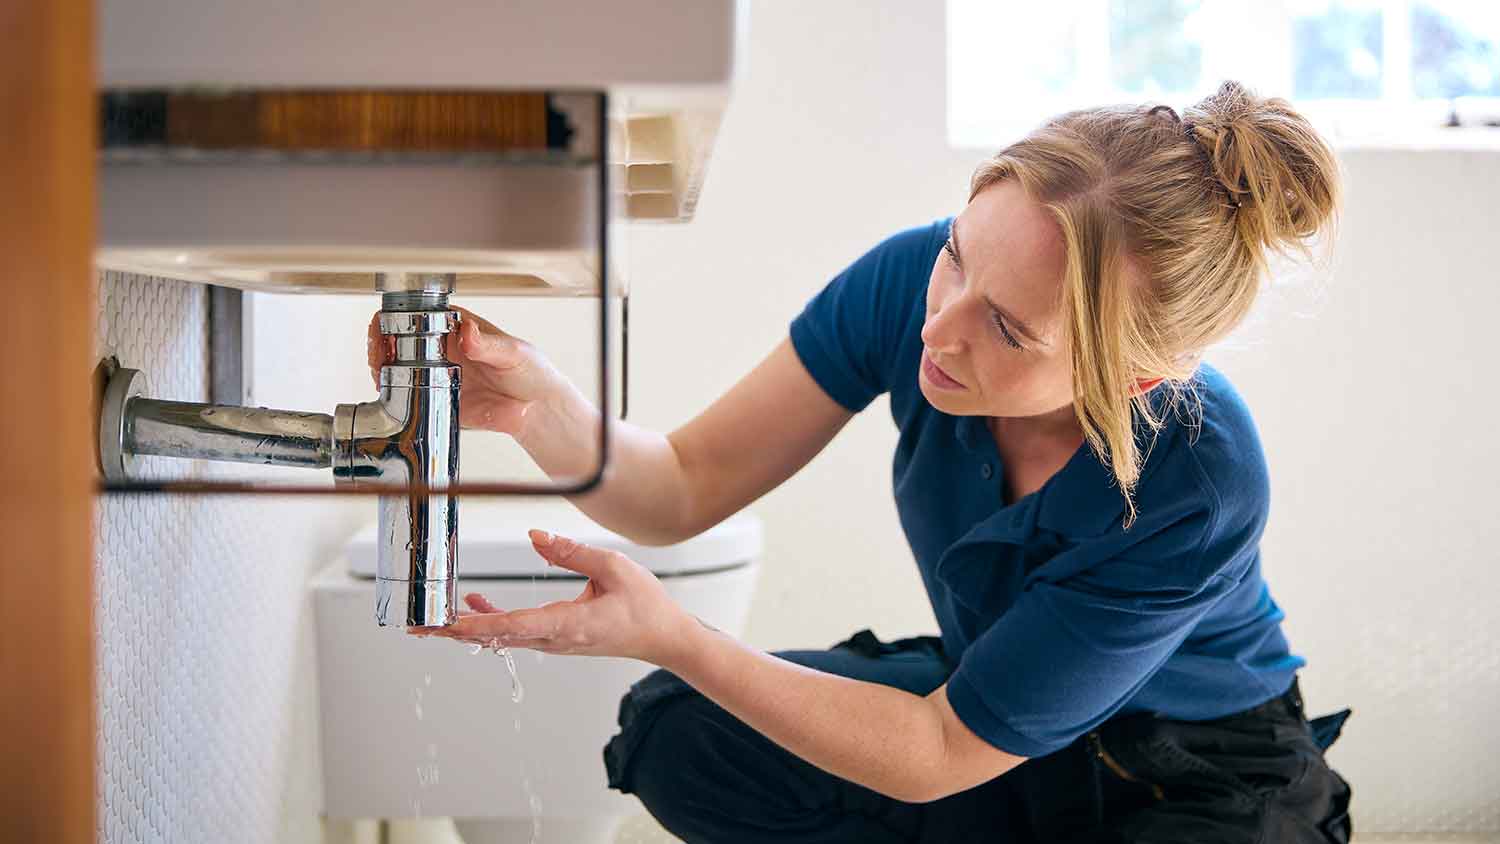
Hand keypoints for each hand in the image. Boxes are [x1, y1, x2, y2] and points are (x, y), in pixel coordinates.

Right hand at [366, 305, 567, 437]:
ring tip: (379, 372)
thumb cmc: (532, 373)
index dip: (397, 318)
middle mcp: (443, 350)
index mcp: (459, 328)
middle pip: (399, 340)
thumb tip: (466, 330)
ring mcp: (437, 376)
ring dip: (382, 368)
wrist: (539, 410)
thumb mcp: (514, 353)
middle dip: (380, 344)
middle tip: (378, 354)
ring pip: (398, 368)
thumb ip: (489, 344)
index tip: (386, 327)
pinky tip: (389, 394)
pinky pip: (409, 398)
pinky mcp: (438, 402)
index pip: (420, 314)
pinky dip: (393, 396)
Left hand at [410, 530, 697, 666]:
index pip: (511, 626)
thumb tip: (534, 537)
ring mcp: (553, 642)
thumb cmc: (645, 605)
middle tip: (416, 625)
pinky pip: (515, 632)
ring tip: (430, 617)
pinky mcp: (556, 638)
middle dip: (453, 630)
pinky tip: (474, 605)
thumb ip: (572, 552)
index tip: (444, 623)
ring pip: (500, 636)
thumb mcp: (614, 567)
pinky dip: (490, 621)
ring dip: (465, 626)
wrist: (664, 637)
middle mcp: (554, 639)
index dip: (474, 624)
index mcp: (567, 624)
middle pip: (494, 636)